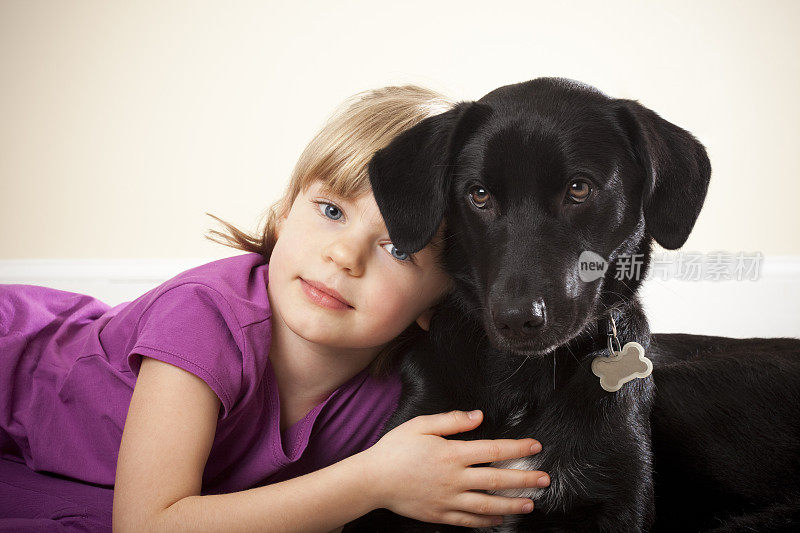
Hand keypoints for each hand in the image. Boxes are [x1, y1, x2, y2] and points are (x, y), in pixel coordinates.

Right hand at [360, 409, 549, 527]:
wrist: (372, 480)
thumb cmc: (395, 449)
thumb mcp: (420, 425)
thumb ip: (451, 421)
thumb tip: (478, 416)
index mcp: (452, 454)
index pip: (493, 450)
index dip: (517, 448)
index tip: (535, 447)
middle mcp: (454, 479)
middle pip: (497, 479)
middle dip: (524, 479)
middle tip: (544, 480)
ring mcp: (448, 499)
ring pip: (488, 504)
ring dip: (512, 504)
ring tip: (530, 503)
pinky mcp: (440, 515)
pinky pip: (469, 521)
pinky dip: (487, 522)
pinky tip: (500, 520)